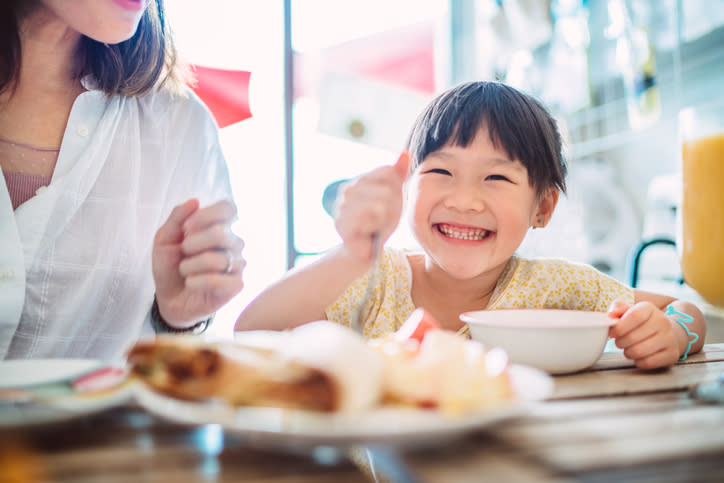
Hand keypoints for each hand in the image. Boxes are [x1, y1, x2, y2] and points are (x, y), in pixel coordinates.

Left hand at [152, 198, 244, 325]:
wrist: (169, 298)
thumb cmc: (170, 266)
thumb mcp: (164, 239)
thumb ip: (177, 218)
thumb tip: (195, 201)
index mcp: (220, 227)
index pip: (228, 208)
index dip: (206, 215)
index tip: (187, 227)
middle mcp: (233, 243)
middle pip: (220, 232)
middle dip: (192, 244)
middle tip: (183, 253)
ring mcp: (237, 264)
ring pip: (215, 259)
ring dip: (189, 266)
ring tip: (185, 272)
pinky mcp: (236, 285)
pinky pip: (216, 280)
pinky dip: (196, 282)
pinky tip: (191, 284)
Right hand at [334, 152, 409, 263]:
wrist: (365, 250)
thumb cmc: (379, 223)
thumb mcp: (393, 197)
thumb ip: (397, 175)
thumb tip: (406, 152)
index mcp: (359, 181)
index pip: (388, 172)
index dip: (396, 190)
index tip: (389, 205)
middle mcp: (347, 190)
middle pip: (387, 188)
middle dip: (392, 207)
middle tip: (383, 219)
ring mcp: (342, 207)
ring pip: (380, 203)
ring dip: (384, 219)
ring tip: (377, 225)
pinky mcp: (342, 224)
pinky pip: (370, 219)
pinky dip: (375, 227)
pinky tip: (370, 232)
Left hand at [607, 300, 681, 369]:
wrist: (665, 333)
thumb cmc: (641, 323)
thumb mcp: (629, 311)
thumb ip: (617, 308)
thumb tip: (611, 315)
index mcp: (649, 308)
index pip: (634, 316)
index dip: (619, 327)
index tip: (612, 333)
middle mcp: (663, 322)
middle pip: (633, 336)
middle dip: (620, 342)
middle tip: (619, 342)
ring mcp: (670, 338)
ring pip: (639, 351)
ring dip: (628, 353)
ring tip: (628, 348)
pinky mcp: (672, 354)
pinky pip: (648, 362)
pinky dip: (638, 362)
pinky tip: (639, 356)